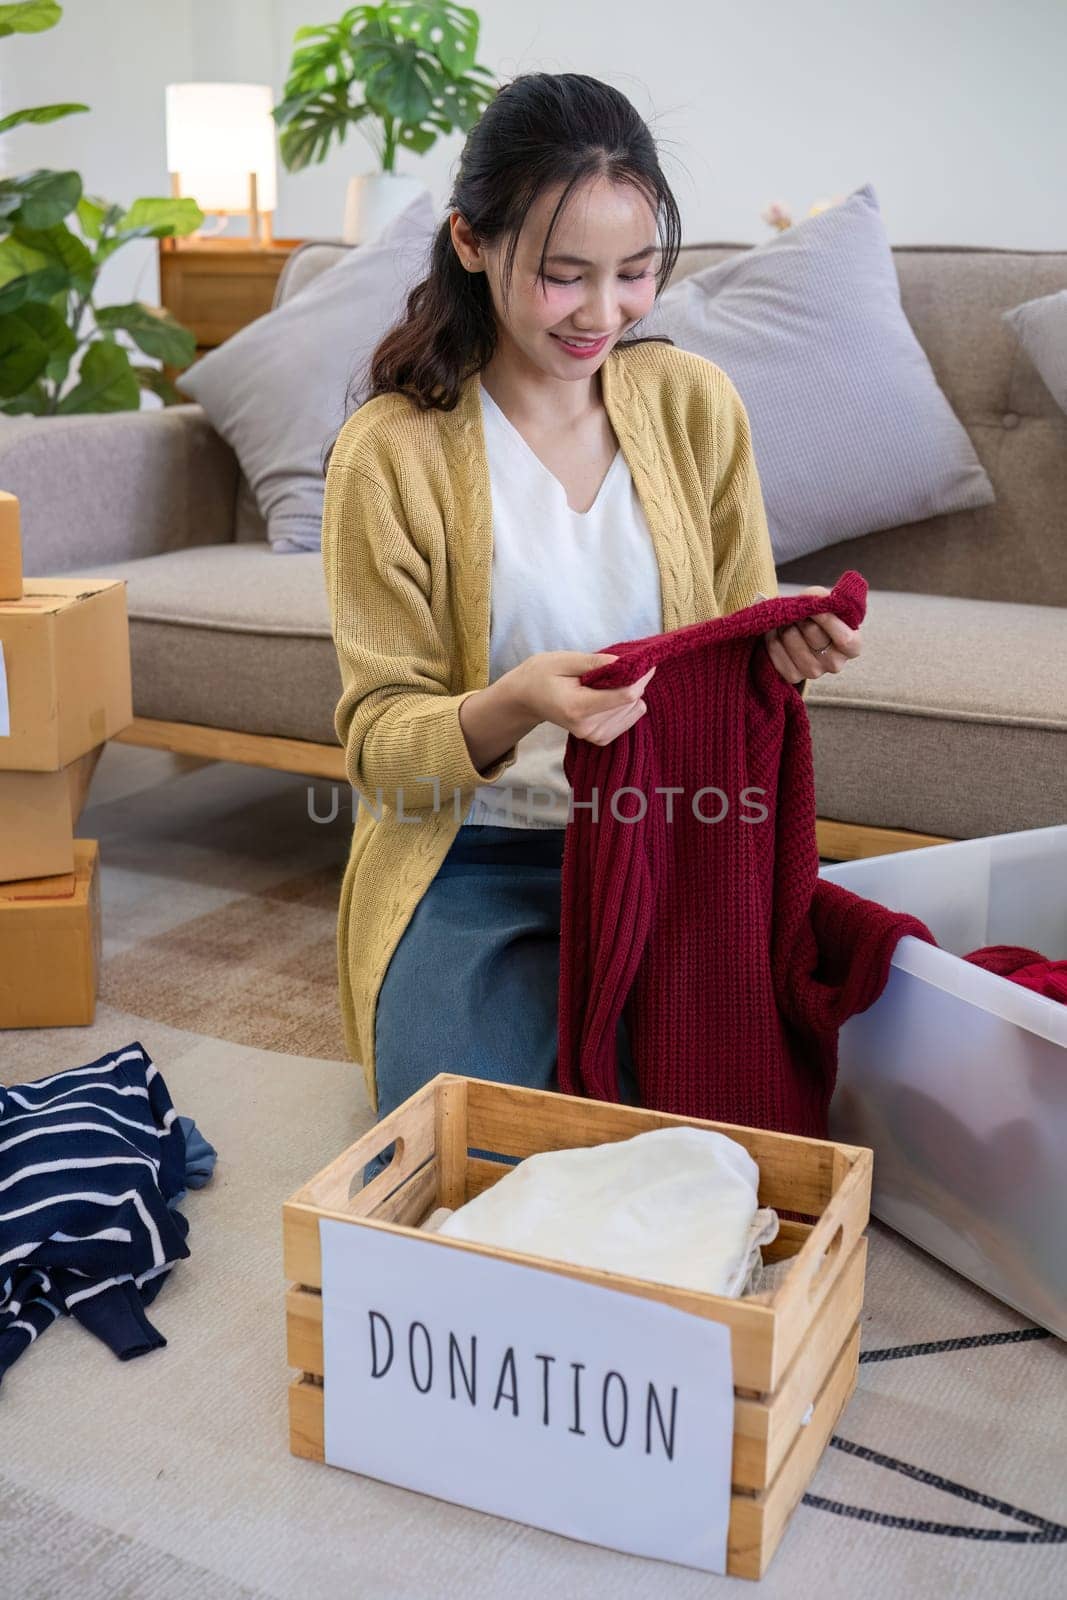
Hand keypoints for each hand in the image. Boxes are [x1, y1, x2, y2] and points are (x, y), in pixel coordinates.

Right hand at [510, 651, 655, 746]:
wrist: (527, 697)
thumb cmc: (542, 674)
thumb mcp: (565, 660)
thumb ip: (596, 663)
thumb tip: (625, 663)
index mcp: (577, 707)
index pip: (625, 696)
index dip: (641, 677)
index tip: (646, 662)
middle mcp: (587, 727)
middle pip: (631, 704)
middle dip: (635, 682)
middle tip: (625, 666)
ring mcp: (592, 736)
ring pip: (633, 711)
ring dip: (630, 693)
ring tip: (611, 681)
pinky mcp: (598, 738)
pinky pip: (628, 720)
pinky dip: (626, 705)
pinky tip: (612, 695)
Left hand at [762, 585, 861, 684]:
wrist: (802, 632)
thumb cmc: (820, 617)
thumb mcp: (827, 604)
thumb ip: (823, 598)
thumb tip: (814, 599)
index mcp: (853, 647)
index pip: (844, 639)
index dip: (828, 621)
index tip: (815, 607)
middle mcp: (835, 663)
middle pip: (813, 633)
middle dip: (802, 616)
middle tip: (798, 610)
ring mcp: (815, 672)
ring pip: (792, 639)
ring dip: (784, 624)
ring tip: (786, 619)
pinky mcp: (794, 676)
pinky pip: (777, 652)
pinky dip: (773, 638)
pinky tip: (776, 632)